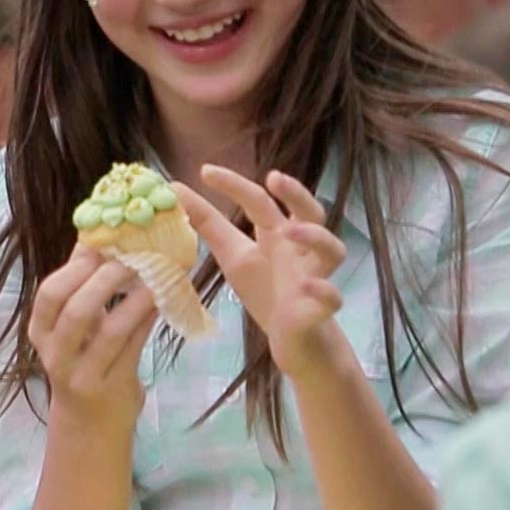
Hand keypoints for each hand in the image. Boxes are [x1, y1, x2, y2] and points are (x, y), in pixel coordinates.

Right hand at [26, 244, 156, 432]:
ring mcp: (84, 374)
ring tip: (155, 273)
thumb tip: (97, 236)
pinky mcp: (113, 387)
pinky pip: (135, 346)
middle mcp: (56, 354)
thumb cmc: (82, 364)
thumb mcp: (71, 331)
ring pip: (110, 330)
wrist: (89, 427)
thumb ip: (80, 290)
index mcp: (40, 332)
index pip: (49, 293)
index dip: (75, 265)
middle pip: (74, 310)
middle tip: (131, 255)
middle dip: (103, 278)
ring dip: (134, 298)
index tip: (101, 242)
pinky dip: (149, 319)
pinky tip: (164, 298)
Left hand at [174, 167, 349, 381]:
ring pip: (332, 250)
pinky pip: (332, 296)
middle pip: (311, 212)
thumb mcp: (232, 253)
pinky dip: (323, 289)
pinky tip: (307, 286)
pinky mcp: (322, 307)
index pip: (260, 201)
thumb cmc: (265, 289)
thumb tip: (176, 188)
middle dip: (297, 193)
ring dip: (314, 236)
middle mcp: (301, 249)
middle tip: (274, 178)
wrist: (290, 337)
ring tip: (289, 231)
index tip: (205, 171)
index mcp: (277, 233)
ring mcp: (316, 276)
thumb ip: (207, 222)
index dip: (235, 185)